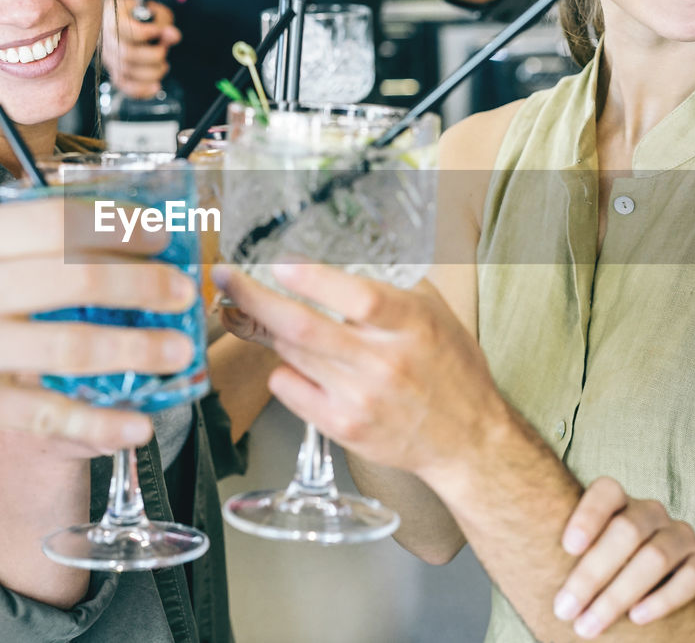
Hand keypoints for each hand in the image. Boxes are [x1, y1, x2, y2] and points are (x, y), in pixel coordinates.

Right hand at [0, 197, 196, 453]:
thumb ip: (18, 242)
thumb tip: (110, 235)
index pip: (58, 221)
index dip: (119, 227)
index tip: (161, 235)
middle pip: (77, 278)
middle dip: (144, 284)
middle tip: (184, 294)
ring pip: (72, 345)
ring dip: (138, 349)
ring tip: (178, 352)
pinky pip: (49, 413)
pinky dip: (100, 422)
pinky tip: (137, 423)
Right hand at [101, 0, 181, 97]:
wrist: (126, 21)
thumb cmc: (140, 15)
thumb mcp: (153, 11)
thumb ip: (163, 23)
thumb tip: (173, 36)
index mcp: (113, 17)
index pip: (127, 29)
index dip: (148, 33)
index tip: (162, 32)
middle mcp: (107, 39)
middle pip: (126, 54)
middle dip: (153, 56)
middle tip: (164, 50)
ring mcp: (109, 57)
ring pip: (126, 72)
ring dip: (152, 73)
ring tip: (163, 65)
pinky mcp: (114, 71)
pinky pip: (124, 86)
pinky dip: (141, 90)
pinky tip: (155, 87)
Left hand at [211, 262, 499, 476]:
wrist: (466, 440)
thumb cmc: (451, 371)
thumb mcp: (435, 313)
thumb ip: (392, 286)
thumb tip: (343, 254)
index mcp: (411, 325)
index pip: (357, 298)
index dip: (313, 279)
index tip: (279, 262)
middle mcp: (384, 363)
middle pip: (304, 328)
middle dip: (254, 299)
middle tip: (227, 279)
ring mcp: (360, 399)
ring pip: (290, 354)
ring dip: (264, 329)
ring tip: (248, 312)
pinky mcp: (343, 427)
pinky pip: (289, 389)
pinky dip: (281, 369)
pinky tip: (292, 362)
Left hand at [553, 477, 694, 637]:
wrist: (668, 582)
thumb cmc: (611, 566)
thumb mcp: (591, 552)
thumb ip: (569, 553)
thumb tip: (520, 566)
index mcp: (622, 502)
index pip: (606, 491)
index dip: (587, 515)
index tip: (566, 547)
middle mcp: (652, 512)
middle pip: (626, 531)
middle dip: (592, 573)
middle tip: (565, 609)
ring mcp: (682, 535)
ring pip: (655, 557)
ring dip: (619, 595)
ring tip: (590, 623)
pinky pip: (689, 579)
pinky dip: (662, 600)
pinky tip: (637, 618)